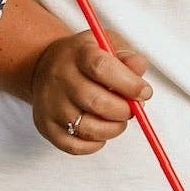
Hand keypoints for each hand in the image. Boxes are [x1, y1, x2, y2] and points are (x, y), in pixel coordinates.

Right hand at [29, 32, 150, 154]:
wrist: (45, 66)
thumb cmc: (82, 56)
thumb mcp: (106, 44)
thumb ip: (127, 56)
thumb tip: (138, 70)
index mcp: (78, 54)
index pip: (102, 68)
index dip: (128, 83)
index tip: (144, 92)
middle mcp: (60, 78)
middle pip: (96, 102)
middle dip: (124, 110)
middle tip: (133, 108)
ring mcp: (50, 104)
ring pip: (86, 128)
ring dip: (112, 128)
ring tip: (118, 119)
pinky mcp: (46, 126)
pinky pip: (74, 146)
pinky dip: (95, 144)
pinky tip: (102, 130)